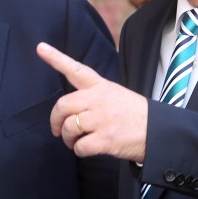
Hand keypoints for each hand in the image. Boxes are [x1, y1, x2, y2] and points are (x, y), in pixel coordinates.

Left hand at [37, 41, 148, 160]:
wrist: (158, 132)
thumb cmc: (135, 115)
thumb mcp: (116, 94)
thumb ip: (94, 96)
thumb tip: (72, 110)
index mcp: (101, 86)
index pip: (75, 69)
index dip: (56, 58)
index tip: (40, 48)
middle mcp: (98, 100)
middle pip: (63, 105)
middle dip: (55, 120)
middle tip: (57, 130)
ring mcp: (101, 119)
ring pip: (69, 127)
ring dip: (67, 138)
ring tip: (73, 142)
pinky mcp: (105, 139)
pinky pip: (79, 146)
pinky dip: (79, 150)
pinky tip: (86, 149)